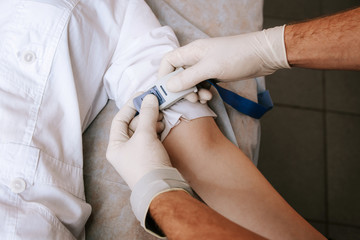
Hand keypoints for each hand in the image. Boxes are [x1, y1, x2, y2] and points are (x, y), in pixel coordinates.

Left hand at [106, 94, 171, 188]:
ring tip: (160, 116)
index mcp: (115, 146)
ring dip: (151, 120)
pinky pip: (150, 137)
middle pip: (132, 123)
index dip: (131, 105)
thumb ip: (147, 114)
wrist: (161, 188)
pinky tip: (162, 125)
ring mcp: (137, 153)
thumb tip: (150, 97)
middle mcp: (124, 149)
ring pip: (143, 130)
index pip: (120, 119)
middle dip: (144, 113)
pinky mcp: (149, 156)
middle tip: (156, 104)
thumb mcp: (145, 135)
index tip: (143, 95)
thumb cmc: (146, 163)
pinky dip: (156, 129)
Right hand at [159, 25, 289, 92]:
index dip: (164, 76)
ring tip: (204, 98)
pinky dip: (203, 92)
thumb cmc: (237, 57)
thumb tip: (169, 86)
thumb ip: (188, 78)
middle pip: (178, 74)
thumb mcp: (210, 68)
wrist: (263, 55)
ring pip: (191, 82)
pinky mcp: (215, 73)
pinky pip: (202, 84)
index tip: (166, 91)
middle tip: (191, 98)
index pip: (168, 61)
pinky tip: (210, 96)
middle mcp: (196, 58)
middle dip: (182, 89)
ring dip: (194, 92)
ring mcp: (206, 65)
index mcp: (192, 51)